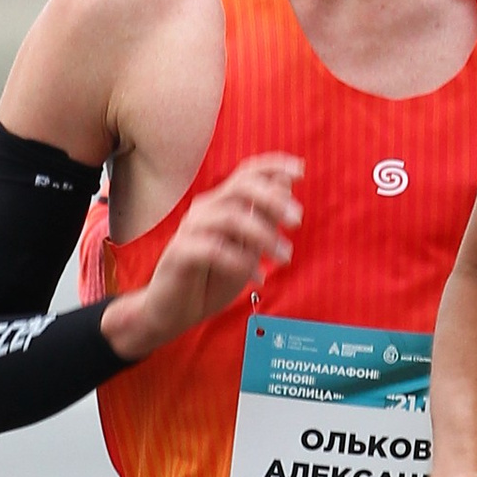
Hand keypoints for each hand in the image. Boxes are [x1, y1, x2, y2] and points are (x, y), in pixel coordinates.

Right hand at [103, 154, 301, 361]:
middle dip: (273, 200)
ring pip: (230, 218)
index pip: (247, 173)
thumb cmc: (212, 278)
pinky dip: (240, 262)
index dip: (274, 166)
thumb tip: (286, 186)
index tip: (301, 170)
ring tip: (284, 258)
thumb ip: (263, 219)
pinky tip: (257, 277)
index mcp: (221, 203)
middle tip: (297, 221)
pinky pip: (213, 249)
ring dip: (264, 236)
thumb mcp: (248, 249)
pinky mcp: (179, 252)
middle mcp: (205, 209)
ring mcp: (190, 229)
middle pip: (240, 187)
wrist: (175, 311)